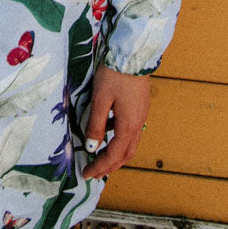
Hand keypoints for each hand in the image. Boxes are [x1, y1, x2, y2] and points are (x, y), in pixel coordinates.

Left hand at [81, 65, 149, 179]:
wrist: (133, 53)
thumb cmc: (115, 75)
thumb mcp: (100, 100)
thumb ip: (96, 124)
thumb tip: (92, 148)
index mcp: (128, 126)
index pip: (114, 155)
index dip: (100, 167)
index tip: (86, 175)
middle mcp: (138, 124)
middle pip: (126, 154)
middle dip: (110, 165)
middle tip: (94, 172)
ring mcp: (141, 115)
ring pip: (130, 143)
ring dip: (115, 153)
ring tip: (99, 156)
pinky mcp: (139, 106)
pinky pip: (129, 130)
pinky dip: (118, 137)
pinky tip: (106, 129)